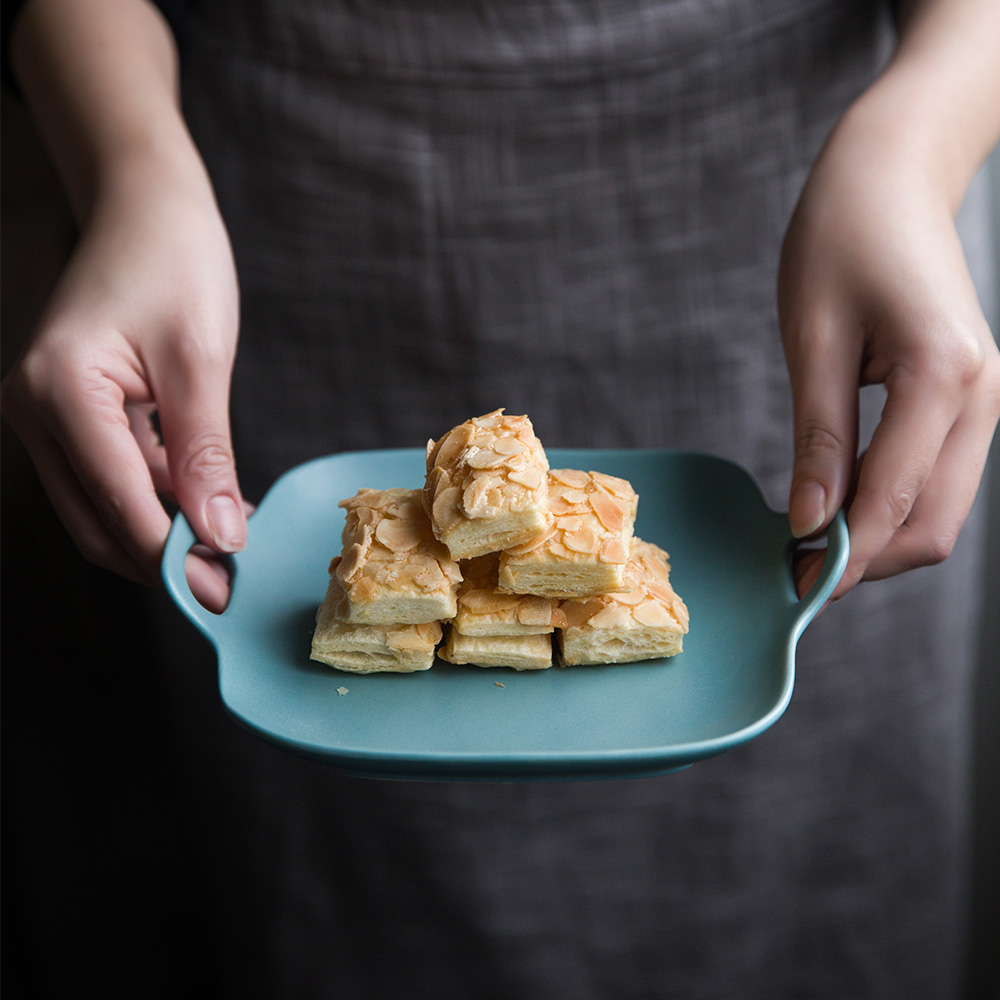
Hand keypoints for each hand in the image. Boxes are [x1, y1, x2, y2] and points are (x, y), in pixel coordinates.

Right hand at [1, 158, 244, 612]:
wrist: (146, 207)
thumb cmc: (175, 263)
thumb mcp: (200, 361)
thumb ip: (206, 455)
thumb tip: (221, 536)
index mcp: (59, 392)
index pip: (120, 505)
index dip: (175, 559)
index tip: (225, 589)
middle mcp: (33, 410)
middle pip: (99, 522)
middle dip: (165, 559)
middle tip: (230, 581)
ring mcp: (41, 415)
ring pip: (100, 508)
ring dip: (161, 534)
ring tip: (228, 540)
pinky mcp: (64, 415)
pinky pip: (108, 478)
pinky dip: (155, 500)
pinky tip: (206, 502)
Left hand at [779, 106, 999, 600]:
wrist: (894, 172)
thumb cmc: (842, 236)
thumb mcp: (812, 337)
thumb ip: (819, 436)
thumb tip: (812, 523)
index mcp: (945, 375)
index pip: (894, 501)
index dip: (842, 557)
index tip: (792, 588)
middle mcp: (983, 397)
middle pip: (933, 525)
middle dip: (865, 561)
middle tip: (793, 573)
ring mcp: (984, 400)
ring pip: (939, 510)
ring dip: (876, 538)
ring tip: (806, 543)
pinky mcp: (968, 400)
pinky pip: (935, 478)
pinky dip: (888, 505)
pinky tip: (837, 504)